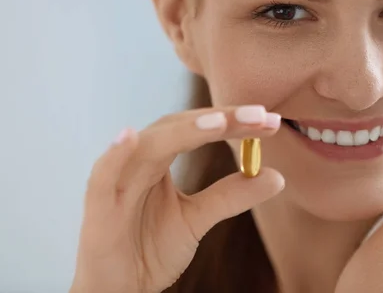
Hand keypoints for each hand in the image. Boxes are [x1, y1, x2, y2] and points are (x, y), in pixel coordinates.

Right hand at [70, 106, 283, 292]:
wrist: (120, 289)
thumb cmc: (149, 248)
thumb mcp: (198, 219)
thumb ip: (231, 195)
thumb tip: (276, 176)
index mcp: (160, 160)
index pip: (199, 129)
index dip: (234, 122)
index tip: (270, 121)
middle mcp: (139, 162)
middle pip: (178, 128)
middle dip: (219, 119)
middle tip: (259, 115)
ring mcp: (117, 182)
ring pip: (148, 146)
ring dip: (183, 131)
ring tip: (218, 122)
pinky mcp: (98, 209)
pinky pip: (101, 177)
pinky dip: (114, 156)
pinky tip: (129, 136)